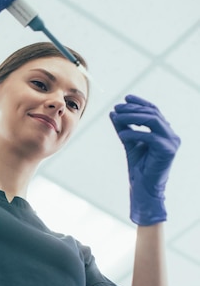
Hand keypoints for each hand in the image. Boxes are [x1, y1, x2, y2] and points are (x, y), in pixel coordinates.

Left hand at [109, 95, 180, 225]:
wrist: (143, 187)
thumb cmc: (138, 166)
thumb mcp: (128, 141)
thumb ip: (123, 127)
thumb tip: (113, 112)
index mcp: (164, 132)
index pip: (154, 111)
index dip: (140, 103)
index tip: (125, 98)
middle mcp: (171, 135)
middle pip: (153, 113)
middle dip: (133, 109)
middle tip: (117, 108)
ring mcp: (172, 142)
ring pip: (153, 120)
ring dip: (133, 116)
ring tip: (117, 117)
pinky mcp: (168, 150)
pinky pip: (149, 136)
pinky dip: (134, 132)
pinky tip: (121, 133)